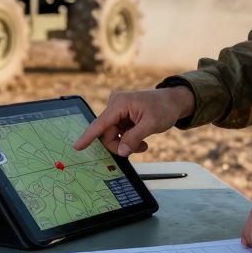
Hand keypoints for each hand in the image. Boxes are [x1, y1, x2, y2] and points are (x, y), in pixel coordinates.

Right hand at [73, 86, 195, 156]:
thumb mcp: (151, 124)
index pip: (100, 123)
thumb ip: (134, 138)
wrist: (174, 101)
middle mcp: (115, 105)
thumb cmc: (164, 107)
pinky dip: (128, 140)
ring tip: (143, 144)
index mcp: (119, 103)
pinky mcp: (122, 117)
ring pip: (113, 136)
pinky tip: (141, 140)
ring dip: (127, 143)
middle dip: (120, 144)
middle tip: (138, 148)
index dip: (88, 136)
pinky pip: (119, 134)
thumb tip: (121, 151)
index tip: (77, 147)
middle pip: (107, 134)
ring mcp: (118, 111)